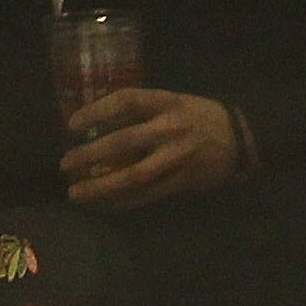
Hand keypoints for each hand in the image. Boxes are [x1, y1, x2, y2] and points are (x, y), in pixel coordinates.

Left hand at [61, 87, 240, 210]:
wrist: (240, 141)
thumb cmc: (201, 117)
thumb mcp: (175, 102)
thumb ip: (146, 111)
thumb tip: (106, 124)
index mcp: (167, 102)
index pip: (126, 101)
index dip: (97, 110)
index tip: (72, 124)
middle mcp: (170, 130)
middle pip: (124, 143)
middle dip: (90, 155)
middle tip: (65, 165)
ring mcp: (175, 159)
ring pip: (132, 176)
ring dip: (101, 186)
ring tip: (77, 193)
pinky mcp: (180, 183)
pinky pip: (145, 196)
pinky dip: (121, 201)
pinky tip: (103, 205)